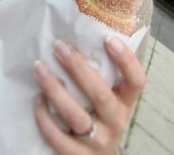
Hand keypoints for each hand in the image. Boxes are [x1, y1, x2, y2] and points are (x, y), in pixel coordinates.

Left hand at [33, 37, 145, 153]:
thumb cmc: (100, 118)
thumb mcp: (110, 98)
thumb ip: (104, 73)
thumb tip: (91, 32)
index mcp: (125, 102)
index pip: (136, 81)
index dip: (125, 60)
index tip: (109, 38)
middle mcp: (115, 122)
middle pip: (99, 94)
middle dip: (77, 68)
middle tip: (59, 46)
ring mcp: (97, 141)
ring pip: (75, 114)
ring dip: (54, 88)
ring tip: (39, 67)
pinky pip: (57, 137)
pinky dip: (45, 117)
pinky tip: (37, 99)